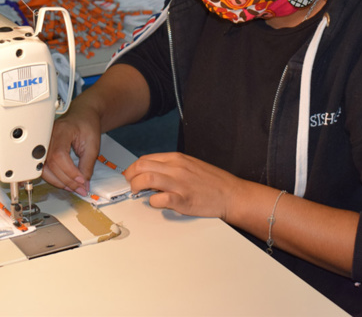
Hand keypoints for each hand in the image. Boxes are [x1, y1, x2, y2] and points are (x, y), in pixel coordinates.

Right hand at [42, 107, 101, 196]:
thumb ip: (87, 165)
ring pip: (44, 168)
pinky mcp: (44, 149)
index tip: (81, 181)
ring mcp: (44, 142)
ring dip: (58, 181)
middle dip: (66, 180)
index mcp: (61, 130)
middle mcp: (49, 136)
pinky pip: (44, 167)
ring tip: (73, 187)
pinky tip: (64, 182)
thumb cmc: (87, 124)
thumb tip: (83, 184)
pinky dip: (53, 177)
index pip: (59, 155)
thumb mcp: (93, 144)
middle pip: (50, 163)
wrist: (83, 116)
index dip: (69, 171)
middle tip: (80, 188)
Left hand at [123, 152, 243, 219]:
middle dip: (130, 176)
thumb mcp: (190, 165)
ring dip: (136, 187)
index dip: (133, 168)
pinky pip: (160, 199)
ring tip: (137, 193)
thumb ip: (171, 167)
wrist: (231, 194)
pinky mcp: (183, 200)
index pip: (146, 159)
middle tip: (130, 185)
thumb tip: (151, 172)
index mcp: (177, 159)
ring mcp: (180, 184)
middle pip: (142, 166)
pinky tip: (155, 203)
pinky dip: (153, 202)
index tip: (130, 175)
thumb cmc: (212, 182)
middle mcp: (176, 168)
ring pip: (147, 179)